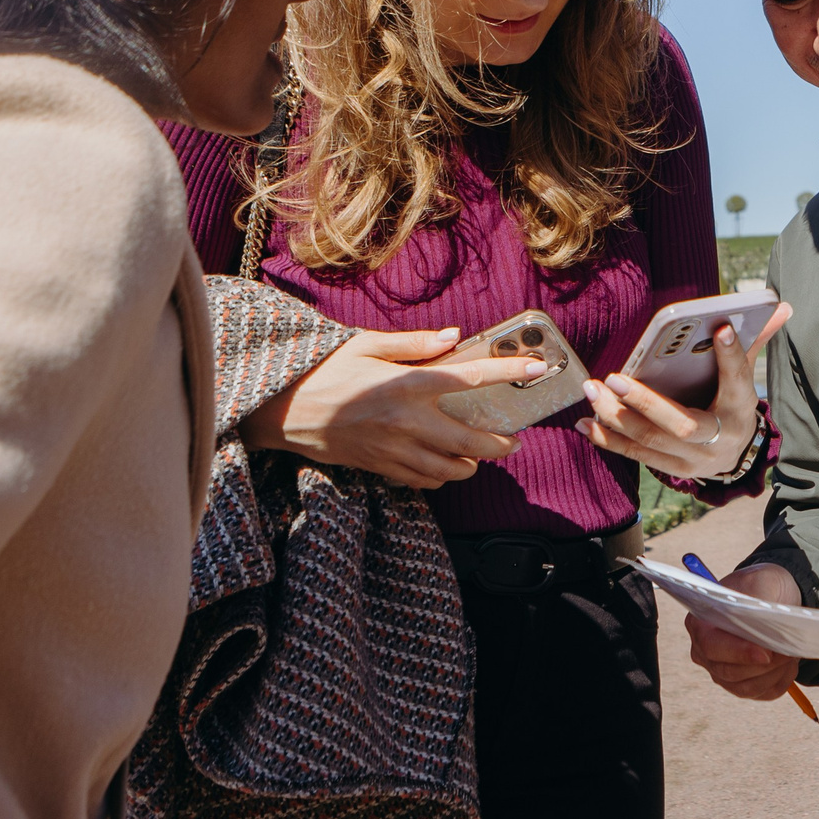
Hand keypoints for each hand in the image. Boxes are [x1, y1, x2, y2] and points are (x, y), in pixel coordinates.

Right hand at [241, 328, 541, 487]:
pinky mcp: (380, 468)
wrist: (281, 410)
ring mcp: (394, 449)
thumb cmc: (324, 370)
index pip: (470, 377)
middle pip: (470, 441)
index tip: (537, 369)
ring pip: (450, 470)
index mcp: (407, 383)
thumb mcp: (366, 344)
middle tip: (513, 440)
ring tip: (479, 456)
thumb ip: (415, 343)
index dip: (508, 372)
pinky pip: (422, 482)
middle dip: (499, 444)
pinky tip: (444, 468)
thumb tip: (456, 337)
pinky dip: (440, 478)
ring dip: (471, 465)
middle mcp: (407, 420)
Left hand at [583, 304, 790, 480]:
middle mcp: (720, 439)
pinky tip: (585, 422)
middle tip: (614, 378)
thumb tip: (781, 306)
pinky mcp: (674, 471)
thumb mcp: (746, 375)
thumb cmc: (733, 404)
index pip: (738, 381)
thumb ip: (754, 342)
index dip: (731, 357)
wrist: (736, 456)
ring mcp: (695, 460)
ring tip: (592, 391)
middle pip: (681, 424)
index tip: (722, 328)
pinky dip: (609, 440)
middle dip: (645, 402)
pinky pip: (637, 456)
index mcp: (742, 408)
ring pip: (651, 442)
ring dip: (616, 418)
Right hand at [685, 562, 805, 699]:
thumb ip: (757, 602)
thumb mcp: (760, 581)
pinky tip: (789, 663)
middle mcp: (705, 653)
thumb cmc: (763, 586)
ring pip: (747, 687)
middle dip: (763, 665)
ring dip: (774, 673)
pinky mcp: (743, 684)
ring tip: (791, 653)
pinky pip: (762, 692)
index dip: (738, 653)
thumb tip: (764, 626)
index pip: (712, 647)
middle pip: (729, 672)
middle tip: (789, 651)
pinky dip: (780, 680)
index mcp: (700, 624)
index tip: (766, 653)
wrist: (774, 597)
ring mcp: (722, 672)